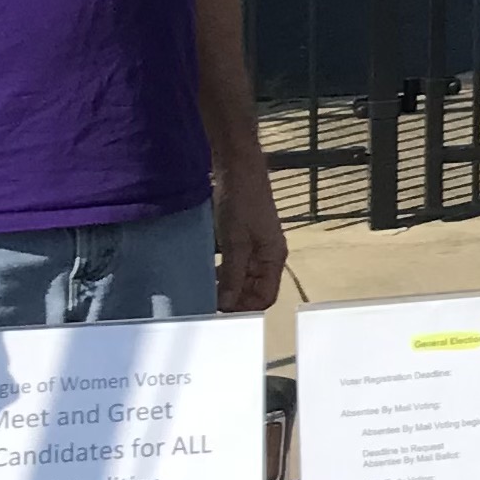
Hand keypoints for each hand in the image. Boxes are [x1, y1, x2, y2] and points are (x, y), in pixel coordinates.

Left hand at [214, 164, 285, 312]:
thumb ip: (233, 276)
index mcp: (274, 258)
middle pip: (254, 289)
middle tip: (207, 299)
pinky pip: (236, 262)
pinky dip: (223, 269)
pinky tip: (208, 269)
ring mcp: (256, 246)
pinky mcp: (244, 237)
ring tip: (205, 286)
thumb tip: (227, 306)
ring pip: (243, 277)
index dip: (245, 307)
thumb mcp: (235, 243)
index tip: (219, 310)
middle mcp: (268, 256)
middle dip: (234, 297)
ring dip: (226, 284)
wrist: (237, 169)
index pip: (265, 297)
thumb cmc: (241, 204)